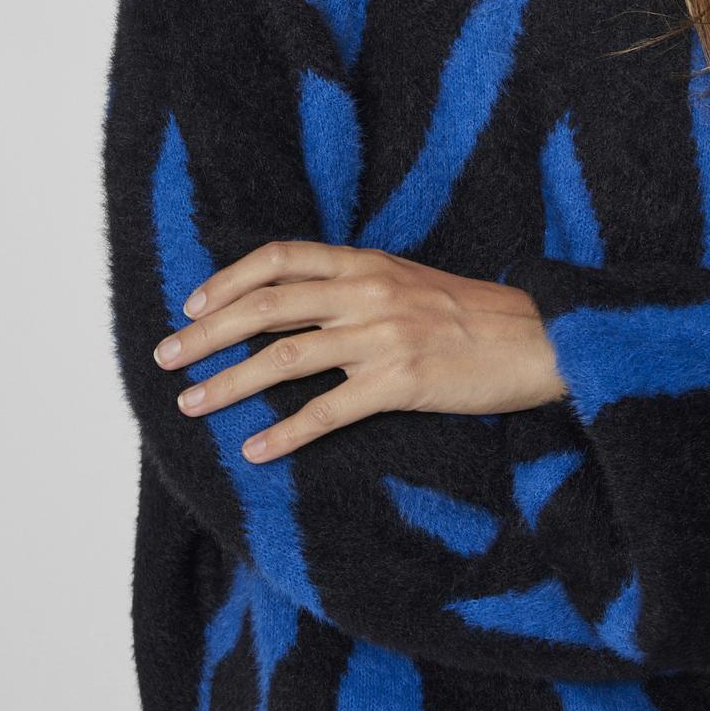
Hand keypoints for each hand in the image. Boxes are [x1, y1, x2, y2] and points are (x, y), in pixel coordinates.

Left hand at [153, 241, 566, 459]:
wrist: (542, 339)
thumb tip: (300, 303)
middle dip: (206, 334)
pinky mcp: (402, 383)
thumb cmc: (476, 315)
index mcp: (368, 263)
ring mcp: (383, 337)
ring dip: (229, 384)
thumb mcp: (411, 280)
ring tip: (192, 404)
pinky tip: (257, 452)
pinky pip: (329, 411)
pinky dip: (287, 434)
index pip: (280, 258)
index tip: (193, 304)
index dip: (228, 280)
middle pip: (265, 307)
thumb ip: (358, 284)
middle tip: (167, 359)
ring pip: (284, 359)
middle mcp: (368, 292)